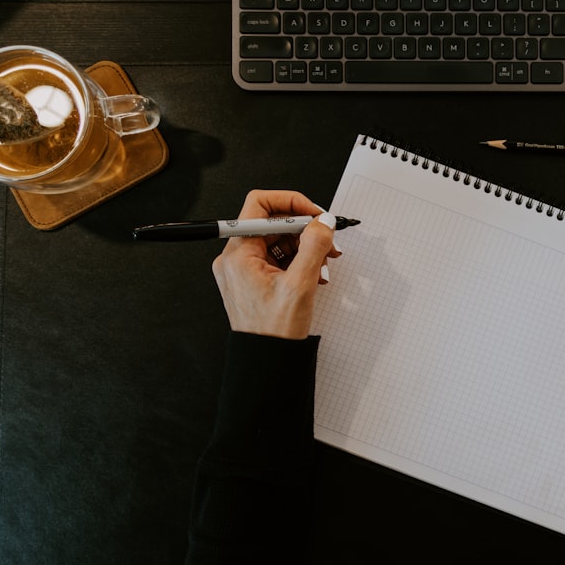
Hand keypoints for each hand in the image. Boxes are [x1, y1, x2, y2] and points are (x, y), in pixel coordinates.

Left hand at [211, 189, 340, 339]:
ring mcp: (243, 270)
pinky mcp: (253, 281)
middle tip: (328, 241)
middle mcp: (236, 258)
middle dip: (304, 230)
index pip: (260, 205)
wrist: (268, 362)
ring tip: (324, 263)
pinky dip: (298, 262)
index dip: (291, 203)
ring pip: (277, 241)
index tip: (315, 213)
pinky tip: (315, 274)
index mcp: (238, 254)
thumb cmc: (274, 332)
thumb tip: (323, 221)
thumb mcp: (300, 284)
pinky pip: (277, 259)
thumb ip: (314, 246)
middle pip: (272, 223)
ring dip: (305, 248)